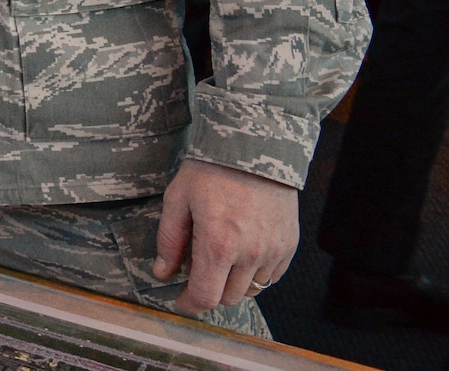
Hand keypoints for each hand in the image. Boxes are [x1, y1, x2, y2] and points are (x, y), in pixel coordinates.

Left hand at [154, 159, 298, 313]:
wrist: (254, 148)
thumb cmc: (211, 171)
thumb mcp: (178, 199)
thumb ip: (169, 240)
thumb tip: (162, 272)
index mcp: (219, 245)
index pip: (206, 296)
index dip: (190, 304)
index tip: (181, 301)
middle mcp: (250, 254)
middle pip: (228, 297)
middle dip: (209, 290)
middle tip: (197, 267)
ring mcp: (274, 251)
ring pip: (250, 290)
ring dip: (232, 282)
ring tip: (220, 256)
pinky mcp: (289, 245)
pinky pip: (271, 276)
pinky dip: (254, 273)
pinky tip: (242, 252)